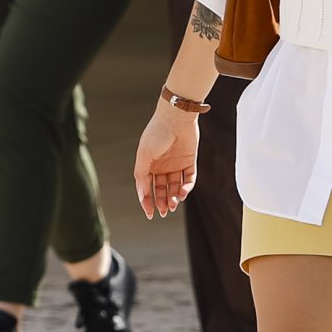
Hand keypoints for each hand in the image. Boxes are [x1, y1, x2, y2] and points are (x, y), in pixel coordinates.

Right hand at [133, 101, 199, 218]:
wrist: (176, 117)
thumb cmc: (157, 133)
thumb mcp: (143, 155)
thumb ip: (141, 175)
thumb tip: (142, 194)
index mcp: (148, 165)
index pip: (147, 187)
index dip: (147, 201)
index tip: (150, 213)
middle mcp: (162, 166)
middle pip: (161, 189)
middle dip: (162, 202)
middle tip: (164, 212)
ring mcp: (176, 164)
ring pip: (175, 186)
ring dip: (173, 197)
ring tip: (173, 204)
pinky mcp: (190, 161)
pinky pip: (189, 178)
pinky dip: (186, 188)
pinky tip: (182, 193)